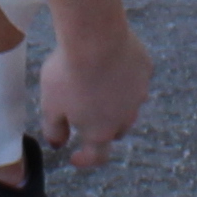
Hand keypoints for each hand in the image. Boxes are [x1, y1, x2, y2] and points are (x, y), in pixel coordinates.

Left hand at [40, 15, 151, 170]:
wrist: (96, 37)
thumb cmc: (69, 72)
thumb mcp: (50, 105)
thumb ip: (54, 130)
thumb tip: (58, 143)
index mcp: (100, 131)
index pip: (97, 156)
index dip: (85, 159)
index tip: (74, 156)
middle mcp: (125, 118)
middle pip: (115, 131)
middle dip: (100, 128)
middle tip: (83, 114)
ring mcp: (139, 94)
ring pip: (128, 105)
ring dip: (115, 102)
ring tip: (96, 84)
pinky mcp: (145, 70)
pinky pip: (135, 78)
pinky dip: (124, 76)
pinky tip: (110, 62)